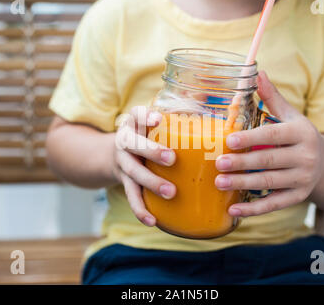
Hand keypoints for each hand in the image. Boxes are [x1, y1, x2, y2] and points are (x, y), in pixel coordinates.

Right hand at [113, 106, 176, 226]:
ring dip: (152, 182)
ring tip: (171, 192)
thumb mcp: (153, 123)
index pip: (136, 115)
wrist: (114, 154)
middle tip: (172, 159)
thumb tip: (209, 102)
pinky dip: (140, 210)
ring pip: (133, 173)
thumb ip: (177, 114)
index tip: (159, 120)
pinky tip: (153, 221)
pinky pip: (131, 196)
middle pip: (133, 144)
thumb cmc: (146, 136)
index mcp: (134, 124)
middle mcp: (125, 142)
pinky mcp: (124, 182)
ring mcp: (123, 163)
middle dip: (152, 151)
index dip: (146, 116)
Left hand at [215, 71, 323, 216]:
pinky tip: (233, 210)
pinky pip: (274, 204)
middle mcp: (306, 157)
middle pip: (269, 160)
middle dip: (242, 162)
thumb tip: (257, 71)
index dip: (251, 137)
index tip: (229, 139)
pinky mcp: (298, 197)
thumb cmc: (300, 136)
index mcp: (301, 133)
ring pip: (269, 182)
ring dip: (243, 184)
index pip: (273, 135)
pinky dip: (253, 210)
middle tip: (217, 163)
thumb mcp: (291, 115)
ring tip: (219, 182)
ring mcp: (303, 179)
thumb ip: (273, 97)